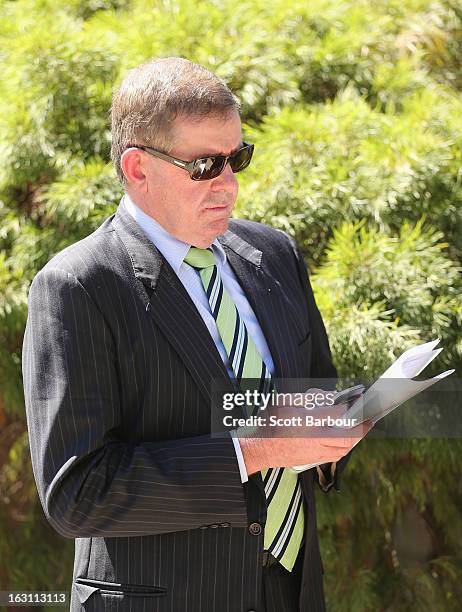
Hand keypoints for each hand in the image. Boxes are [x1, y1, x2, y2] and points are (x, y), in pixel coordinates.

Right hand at [237, 388, 372, 474]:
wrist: (258, 448)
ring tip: (363, 427)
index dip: (352, 406)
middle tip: (371, 417)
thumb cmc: (270, 421)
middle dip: (362, 426)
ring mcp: (314, 452)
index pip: (338, 413)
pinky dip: (346, 446)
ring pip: (344, 447)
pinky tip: (348, 439)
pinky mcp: (313, 460)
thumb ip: (309, 396)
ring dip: (356, 437)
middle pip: (347, 435)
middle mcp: (313, 438)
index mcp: (306, 420)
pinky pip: (336, 455)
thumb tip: (330, 396)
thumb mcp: (286, 400)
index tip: (359, 398)